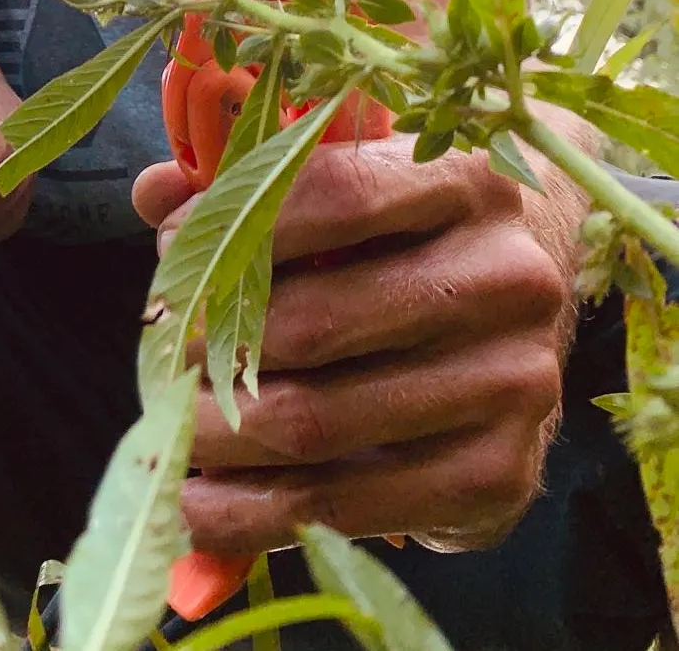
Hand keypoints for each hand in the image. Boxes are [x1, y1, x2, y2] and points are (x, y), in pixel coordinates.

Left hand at [131, 132, 586, 557]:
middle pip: (314, 324)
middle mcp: (507, 277)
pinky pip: (351, 504)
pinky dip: (255, 511)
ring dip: (216, 435)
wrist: (537, 293)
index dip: (234, 225)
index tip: (168, 253)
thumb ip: (248, 180)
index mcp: (465, 181)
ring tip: (166, 428)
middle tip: (157, 358)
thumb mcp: (345, 178)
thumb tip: (154, 192)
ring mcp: (518, 381)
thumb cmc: (401, 224)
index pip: (336, 195)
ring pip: (320, 421)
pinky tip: (201, 503)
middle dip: (209, 348)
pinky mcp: (504, 473)